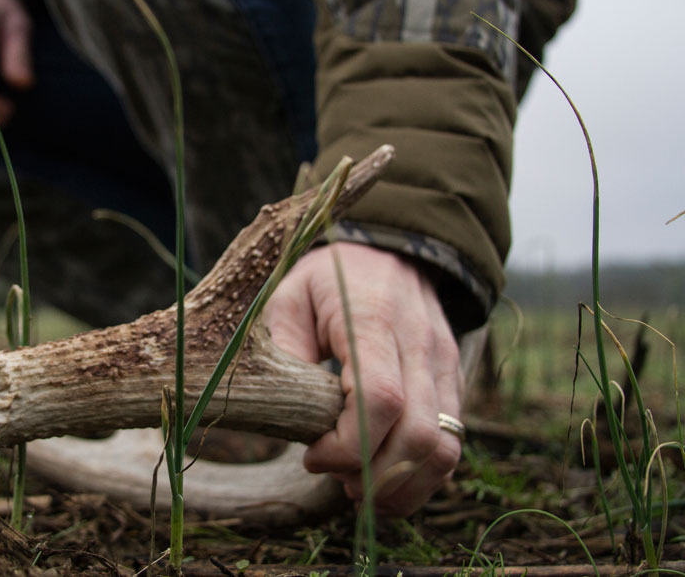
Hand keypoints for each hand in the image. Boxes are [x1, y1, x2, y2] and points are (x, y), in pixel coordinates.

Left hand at [263, 242, 463, 515]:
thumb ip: (285, 353)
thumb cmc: (327, 277)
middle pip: (417, 435)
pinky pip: (451, 441)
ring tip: (359, 491)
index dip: (348, 445)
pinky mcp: (453, 380)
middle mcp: (420, 344)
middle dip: (374, 477)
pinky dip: (420, 474)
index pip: (379, 399)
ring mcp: (444, 364)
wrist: (389, 247)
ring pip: (444, 448)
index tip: (312, 456)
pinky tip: (384, 481)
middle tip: (334, 479)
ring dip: (403, 486)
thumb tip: (287, 416)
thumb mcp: (289, 299)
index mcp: (374, 319)